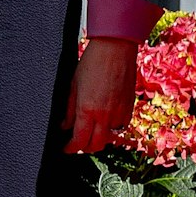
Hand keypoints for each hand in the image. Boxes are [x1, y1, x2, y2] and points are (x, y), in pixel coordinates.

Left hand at [65, 36, 138, 153]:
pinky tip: (105, 120)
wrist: (116, 48)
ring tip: (91, 130)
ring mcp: (120, 112)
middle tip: (77, 142)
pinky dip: (112, 128)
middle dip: (85, 147)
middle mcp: (105, 115)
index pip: (79, 141)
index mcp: (87, 110)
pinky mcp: (130, 107)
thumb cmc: (92, 62)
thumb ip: (69, 109)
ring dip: (100, 137)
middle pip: (96, 145)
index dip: (71, 148)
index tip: (66, 148)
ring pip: (110, 137)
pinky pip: (121, 126)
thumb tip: (65, 126)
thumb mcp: (73, 85)